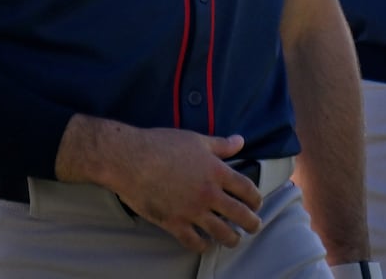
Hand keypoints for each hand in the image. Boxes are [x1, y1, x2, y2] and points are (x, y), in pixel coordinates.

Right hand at [59, 118, 262, 251]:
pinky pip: (194, 242)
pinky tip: (205, 244)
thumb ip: (220, 144)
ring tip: (234, 240)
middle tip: (253, 226)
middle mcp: (209, 194)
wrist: (130, 159)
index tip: (256, 203)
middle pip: (241, 215)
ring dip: (232, 239)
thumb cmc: (161, 144)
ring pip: (222, 233)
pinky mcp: (174, 223)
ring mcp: (192, 211)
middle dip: (252, 224)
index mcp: (217, 172)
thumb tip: (240, 140)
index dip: (256, 198)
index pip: (247, 189)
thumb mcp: (195, 140)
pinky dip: (203, 246)